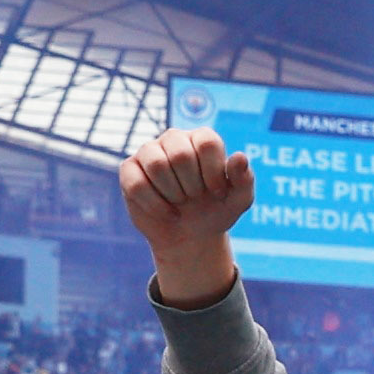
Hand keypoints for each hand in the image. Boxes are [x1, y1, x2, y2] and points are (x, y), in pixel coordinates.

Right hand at [116, 128, 255, 303]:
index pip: (207, 142)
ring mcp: (149, 152)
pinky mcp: (129, 170)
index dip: (213, 172)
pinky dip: (156, 205)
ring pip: (156, 164)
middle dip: (192, 186)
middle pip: (180, 154)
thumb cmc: (217, 209)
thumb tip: (239, 157)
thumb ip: (244, 179)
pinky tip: (168, 213)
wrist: (192, 235)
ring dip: (173, 193)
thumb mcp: (239, 200)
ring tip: (181, 202)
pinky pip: (137, 183)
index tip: (217, 192)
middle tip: (195, 198)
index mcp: (203, 138)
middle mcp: (175, 139)